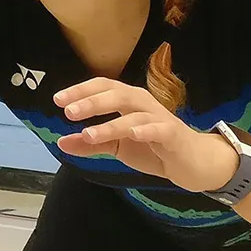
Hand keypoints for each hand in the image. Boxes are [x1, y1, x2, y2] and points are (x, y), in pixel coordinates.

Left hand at [53, 79, 237, 192]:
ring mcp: (158, 117)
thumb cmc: (154, 148)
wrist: (193, 163)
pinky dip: (144, 129)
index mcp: (128, 101)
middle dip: (90, 101)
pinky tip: (131, 134)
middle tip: (67, 111)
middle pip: (115, 94)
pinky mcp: (173, 134)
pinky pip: (158, 129)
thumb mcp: (118, 147)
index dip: (80, 90)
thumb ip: (91, 144)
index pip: (102, 87)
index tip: (57, 100)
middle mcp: (142, 103)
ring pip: (133, 113)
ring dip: (109, 122)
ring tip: (89, 134)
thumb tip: (61, 142)